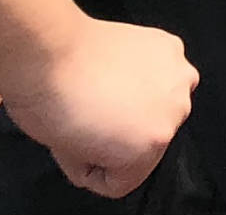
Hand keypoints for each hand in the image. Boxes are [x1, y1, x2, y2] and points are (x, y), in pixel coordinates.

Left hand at [6, 17, 197, 198]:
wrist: (48, 53)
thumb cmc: (51, 105)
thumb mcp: (69, 156)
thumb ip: (99, 160)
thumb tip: (103, 150)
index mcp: (150, 146)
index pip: (125, 179)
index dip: (95, 168)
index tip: (79, 151)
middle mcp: (175, 112)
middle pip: (149, 140)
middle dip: (124, 134)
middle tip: (95, 116)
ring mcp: (177, 75)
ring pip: (162, 104)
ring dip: (143, 102)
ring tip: (110, 89)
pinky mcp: (171, 46)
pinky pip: (164, 72)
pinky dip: (147, 72)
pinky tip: (122, 67)